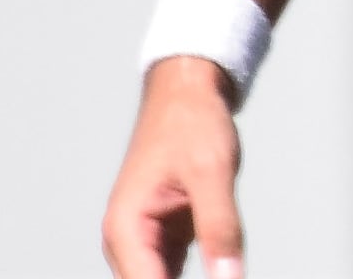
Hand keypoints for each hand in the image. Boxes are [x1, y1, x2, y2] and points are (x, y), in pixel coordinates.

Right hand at [101, 59, 242, 278]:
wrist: (185, 93)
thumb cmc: (191, 123)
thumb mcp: (212, 172)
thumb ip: (220, 227)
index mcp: (126, 230)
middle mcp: (127, 241)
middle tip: (226, 274)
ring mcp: (145, 241)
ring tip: (224, 270)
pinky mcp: (165, 237)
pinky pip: (175, 271)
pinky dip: (199, 274)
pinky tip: (222, 270)